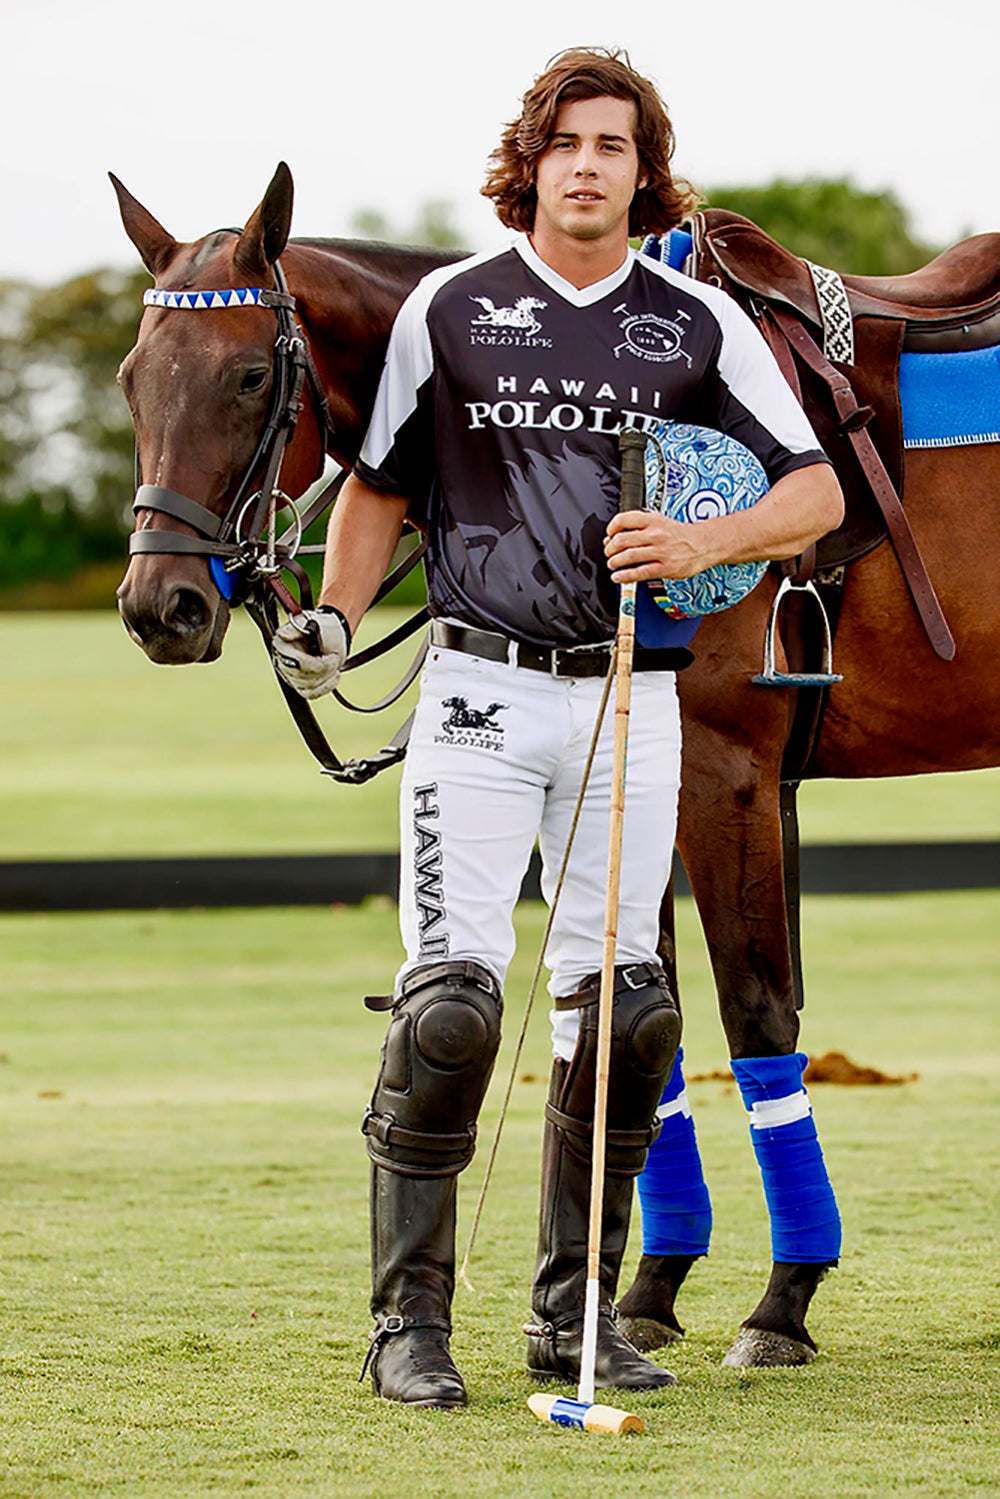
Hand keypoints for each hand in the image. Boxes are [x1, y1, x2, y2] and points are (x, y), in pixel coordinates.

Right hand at [272, 607, 349, 699]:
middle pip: (303, 677)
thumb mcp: (310, 621)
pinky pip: (311, 694)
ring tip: (335, 663)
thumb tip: (281, 634)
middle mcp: (283, 663)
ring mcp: (291, 676)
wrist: (330, 633)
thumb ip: (295, 627)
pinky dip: (326, 687)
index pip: (298, 664)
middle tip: (335, 657)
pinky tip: (335, 676)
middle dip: (325, 669)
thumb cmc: (320, 626)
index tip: (333, 655)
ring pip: (309, 686)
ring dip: (327, 676)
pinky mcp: (301, 685)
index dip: (318, 664)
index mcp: (282, 647)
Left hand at [604, 511, 720, 584]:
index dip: (611, 529)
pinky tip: (618, 577)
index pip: (623, 520)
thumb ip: (638, 528)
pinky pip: (640, 572)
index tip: (609, 536)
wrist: (704, 544)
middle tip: (609, 554)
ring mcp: (661, 551)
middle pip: (622, 540)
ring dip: (615, 562)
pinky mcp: (665, 567)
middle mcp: (656, 534)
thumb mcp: (660, 522)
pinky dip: (625, 576)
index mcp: (652, 520)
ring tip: (612, 565)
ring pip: (629, 556)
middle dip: (610, 549)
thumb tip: (614, 537)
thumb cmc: (679, 535)